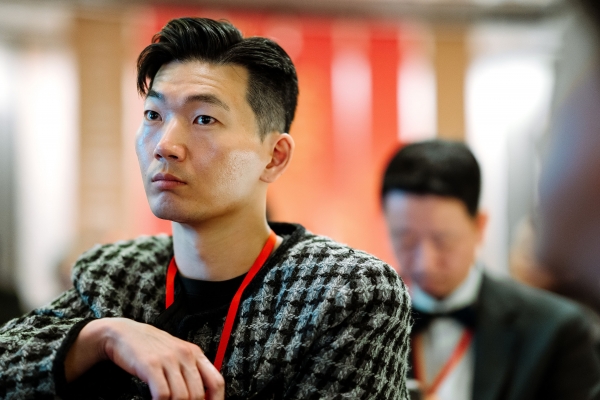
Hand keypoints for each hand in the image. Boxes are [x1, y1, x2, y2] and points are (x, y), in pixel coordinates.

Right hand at [65, 318, 224, 399]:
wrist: (124, 333)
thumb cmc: (150, 347)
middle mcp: (185, 355)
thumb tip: (201, 395)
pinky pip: (162, 394)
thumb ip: (189, 371)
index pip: (216, 382)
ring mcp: (168, 359)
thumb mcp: (176, 354)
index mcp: (195, 353)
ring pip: (182, 397)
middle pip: (198, 394)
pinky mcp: (151, 365)